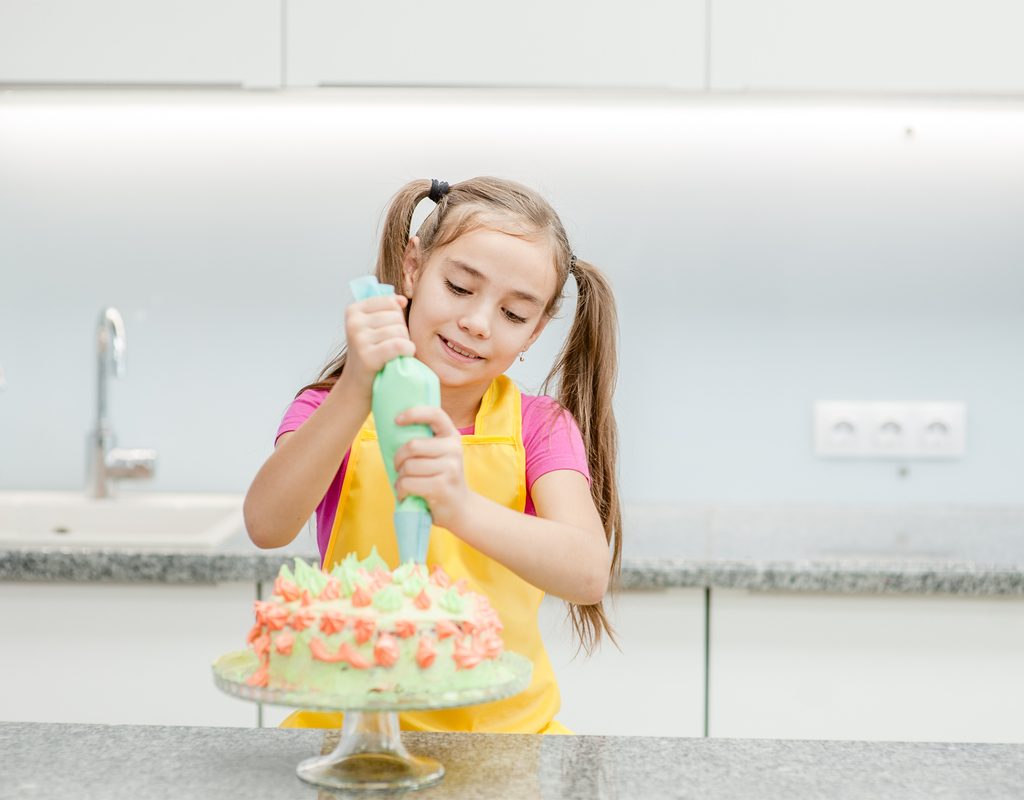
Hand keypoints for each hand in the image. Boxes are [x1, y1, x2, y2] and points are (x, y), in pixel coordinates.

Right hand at [342, 295, 415, 390]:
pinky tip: (402, 357)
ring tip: (393, 353)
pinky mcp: (367, 356)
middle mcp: (354, 323)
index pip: (390, 302)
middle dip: (401, 332)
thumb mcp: (374, 327)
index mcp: (354, 310)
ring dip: (404, 343)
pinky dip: (407, 351)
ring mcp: (358, 339)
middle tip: (390, 346)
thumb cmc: (371, 353)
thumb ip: (387, 309)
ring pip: (400, 331)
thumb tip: (402, 300)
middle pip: (397, 317)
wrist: (359, 384)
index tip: (387, 331)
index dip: (397, 318)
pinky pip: (400, 345)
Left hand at [393, 406, 471, 531]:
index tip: (396, 420)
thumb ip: (425, 441)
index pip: (435, 414)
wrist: (460, 508)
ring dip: (400, 477)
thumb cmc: (441, 478)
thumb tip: (394, 426)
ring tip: (405, 483)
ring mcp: (450, 468)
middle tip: (399, 468)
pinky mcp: (442, 487)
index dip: (413, 413)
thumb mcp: (439, 454)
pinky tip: (406, 494)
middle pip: (412, 446)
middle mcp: (454, 449)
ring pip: (408, 466)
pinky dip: (401, 490)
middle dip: (398, 458)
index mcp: (452, 436)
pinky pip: (408, 483)